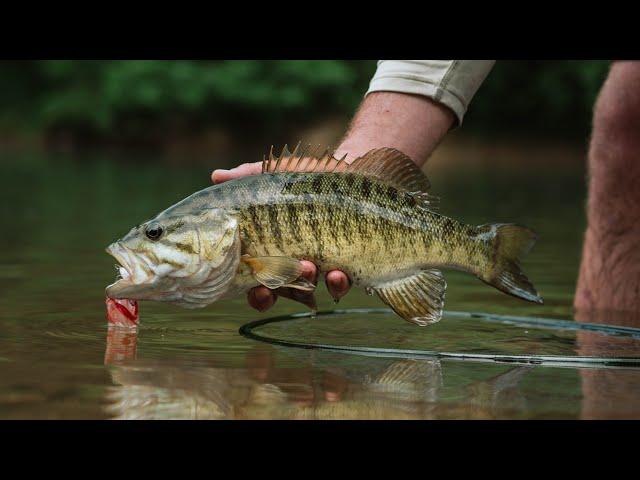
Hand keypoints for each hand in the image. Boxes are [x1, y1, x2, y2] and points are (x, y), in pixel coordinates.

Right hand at [211, 164, 351, 310]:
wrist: (349, 169)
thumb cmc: (306, 176)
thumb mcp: (276, 175)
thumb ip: (247, 177)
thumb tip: (217, 176)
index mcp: (271, 249)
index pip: (259, 280)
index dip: (257, 293)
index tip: (259, 290)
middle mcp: (294, 262)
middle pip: (283, 290)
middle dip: (282, 290)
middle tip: (285, 275)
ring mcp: (321, 265)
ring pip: (312, 288)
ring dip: (310, 283)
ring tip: (311, 267)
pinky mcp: (347, 263)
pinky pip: (342, 283)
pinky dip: (338, 283)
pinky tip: (338, 273)